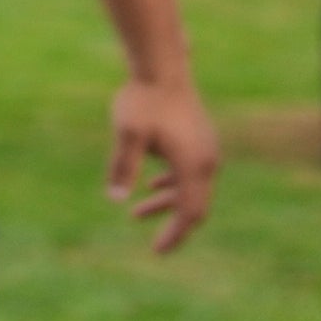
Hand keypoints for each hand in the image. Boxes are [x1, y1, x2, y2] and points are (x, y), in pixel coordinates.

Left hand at [107, 74, 218, 255]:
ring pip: (191, 188)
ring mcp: (206, 148)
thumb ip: (122, 166)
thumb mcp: (127, 135)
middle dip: (173, 225)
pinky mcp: (200, 138)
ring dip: (167, 203)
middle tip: (155, 246)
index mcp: (193, 164)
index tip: (158, 252)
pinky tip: (153, 185)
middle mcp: (206, 159)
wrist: (161, 68)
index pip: (190, 212)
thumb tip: (114, 198)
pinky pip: (191, 172)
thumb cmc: (143, 101)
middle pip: (195, 205)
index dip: (176, 235)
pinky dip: (173, 184)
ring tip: (136, 214)